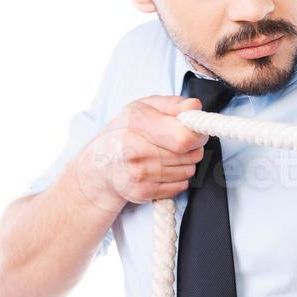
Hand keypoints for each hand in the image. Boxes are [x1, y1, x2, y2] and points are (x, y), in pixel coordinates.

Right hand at [73, 96, 209, 207]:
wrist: (99, 165)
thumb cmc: (125, 131)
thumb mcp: (144, 107)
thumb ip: (173, 104)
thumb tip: (195, 107)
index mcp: (138, 124)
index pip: (185, 137)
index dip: (197, 134)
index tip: (194, 130)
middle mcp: (135, 151)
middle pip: (190, 155)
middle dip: (193, 148)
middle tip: (178, 142)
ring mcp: (139, 174)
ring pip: (188, 171)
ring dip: (185, 164)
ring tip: (167, 155)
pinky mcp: (142, 192)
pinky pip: (180, 186)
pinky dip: (178, 179)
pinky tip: (163, 170)